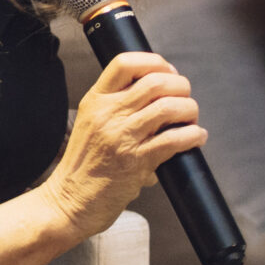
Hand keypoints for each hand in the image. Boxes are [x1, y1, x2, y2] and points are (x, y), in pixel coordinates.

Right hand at [41, 51, 206, 237]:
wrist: (68, 202)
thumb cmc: (82, 167)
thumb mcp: (90, 125)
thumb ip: (117, 109)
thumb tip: (158, 100)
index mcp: (95, 101)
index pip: (125, 63)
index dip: (155, 62)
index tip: (168, 73)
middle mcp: (107, 114)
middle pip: (155, 81)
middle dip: (181, 87)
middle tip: (185, 98)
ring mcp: (121, 137)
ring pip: (168, 107)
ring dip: (189, 110)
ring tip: (192, 119)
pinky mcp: (136, 162)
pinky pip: (174, 139)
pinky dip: (193, 136)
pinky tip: (196, 138)